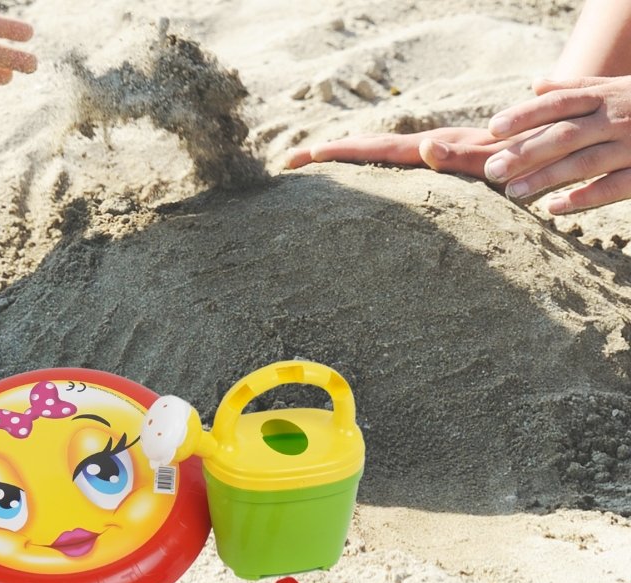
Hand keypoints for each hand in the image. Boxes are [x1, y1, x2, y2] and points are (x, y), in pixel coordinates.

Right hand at [285, 126, 533, 179]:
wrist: (555, 140)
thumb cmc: (525, 157)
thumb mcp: (491, 159)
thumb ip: (459, 156)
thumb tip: (422, 148)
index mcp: (429, 148)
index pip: (371, 149)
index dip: (334, 153)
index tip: (299, 158)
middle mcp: (427, 149)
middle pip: (366, 149)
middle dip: (326, 154)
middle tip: (288, 162)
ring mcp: (433, 155)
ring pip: (379, 155)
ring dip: (343, 161)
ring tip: (311, 169)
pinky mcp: (443, 163)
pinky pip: (398, 168)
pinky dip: (371, 170)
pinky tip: (359, 182)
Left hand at [485, 76, 630, 213]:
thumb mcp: (616, 87)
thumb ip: (577, 87)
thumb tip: (536, 84)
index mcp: (606, 96)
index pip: (559, 103)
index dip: (525, 114)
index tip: (493, 128)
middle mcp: (617, 119)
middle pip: (565, 135)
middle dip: (525, 152)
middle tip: (490, 171)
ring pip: (584, 163)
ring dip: (545, 179)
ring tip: (512, 192)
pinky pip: (614, 186)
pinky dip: (583, 198)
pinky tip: (554, 209)